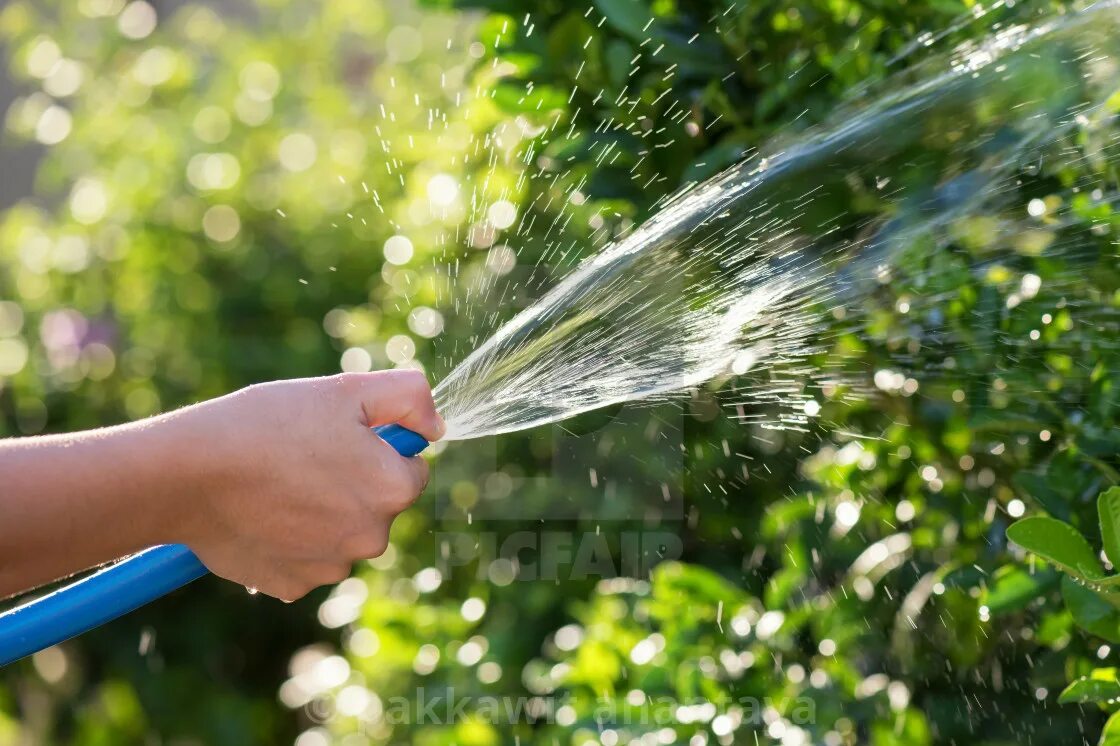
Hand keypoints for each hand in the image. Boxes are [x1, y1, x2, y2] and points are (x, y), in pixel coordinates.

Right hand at [168, 371, 443, 600]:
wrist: (187, 474)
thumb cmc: (267, 425)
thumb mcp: (345, 391)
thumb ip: (409, 397)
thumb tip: (436, 428)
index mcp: (392, 488)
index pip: (410, 470)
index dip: (377, 449)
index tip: (340, 438)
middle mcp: (372, 537)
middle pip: (377, 506)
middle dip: (352, 484)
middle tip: (303, 458)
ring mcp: (331, 567)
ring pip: (342, 535)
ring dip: (321, 514)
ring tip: (276, 485)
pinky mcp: (292, 587)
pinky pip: (305, 560)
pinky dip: (289, 541)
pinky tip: (260, 516)